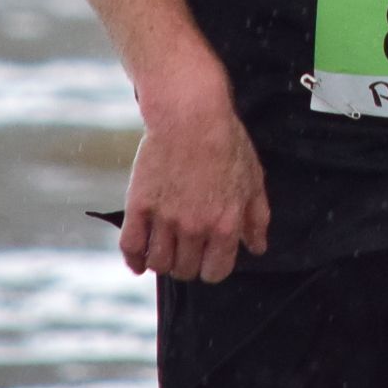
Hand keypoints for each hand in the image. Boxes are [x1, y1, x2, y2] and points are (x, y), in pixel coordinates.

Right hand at [117, 75, 270, 281]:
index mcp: (224, 225)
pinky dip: (134, 260)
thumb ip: (256, 218)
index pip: (215, 272)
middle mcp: (194, 227)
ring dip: (162, 262)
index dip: (211, 269)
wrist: (190, 115)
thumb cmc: (226, 142)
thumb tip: (257, 247)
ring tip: (165, 251)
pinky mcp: (139, 206)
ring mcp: (165, 218)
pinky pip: (131, 246)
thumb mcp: (253, 179)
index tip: (207, 260)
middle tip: (186, 252)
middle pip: (185, 270)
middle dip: (187, 265)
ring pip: (159, 263)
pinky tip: (139, 260)